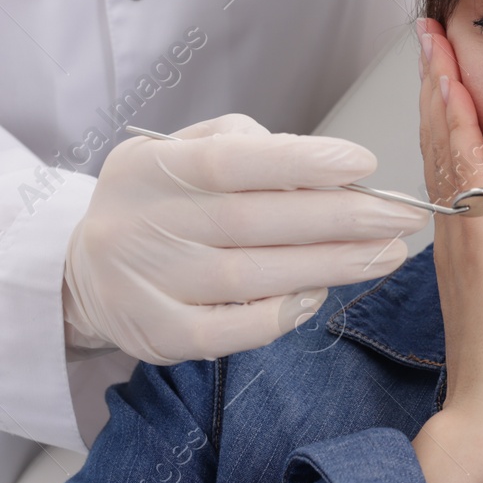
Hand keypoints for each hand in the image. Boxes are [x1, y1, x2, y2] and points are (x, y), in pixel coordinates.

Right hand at [61, 113, 427, 363]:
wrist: (82, 269)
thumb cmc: (158, 200)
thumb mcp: (179, 150)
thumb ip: (244, 146)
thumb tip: (319, 170)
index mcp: (151, 169)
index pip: (232, 161)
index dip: (301, 163)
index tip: (364, 164)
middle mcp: (144, 225)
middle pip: (254, 223)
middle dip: (339, 220)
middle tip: (400, 218)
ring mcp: (147, 286)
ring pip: (252, 278)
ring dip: (328, 266)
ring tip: (383, 255)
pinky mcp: (158, 336)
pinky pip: (231, 332)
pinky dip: (281, 315)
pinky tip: (320, 295)